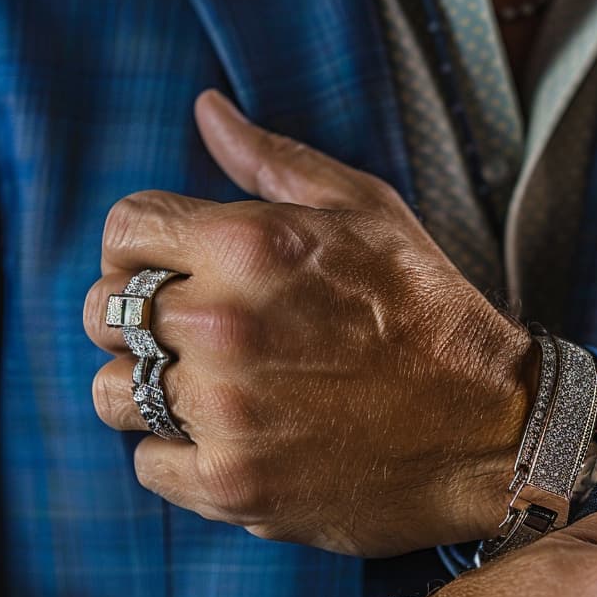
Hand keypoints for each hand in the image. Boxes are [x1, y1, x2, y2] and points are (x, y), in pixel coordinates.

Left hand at [83, 90, 533, 556]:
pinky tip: (238, 440)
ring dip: (153, 391)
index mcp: (250, 246)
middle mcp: (225, 325)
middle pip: (103, 312)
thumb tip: (206, 112)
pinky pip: (148, 464)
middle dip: (142, 320)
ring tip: (217, 392)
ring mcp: (225, 411)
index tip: (175, 273)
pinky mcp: (233, 484)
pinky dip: (182, 456)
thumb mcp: (367, 212)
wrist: (492, 428)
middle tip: (202, 337)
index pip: (122, 230)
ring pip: (113, 393)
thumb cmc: (431, 313)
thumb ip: (273, 161)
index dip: (142, 249)